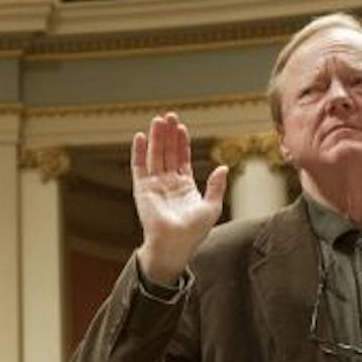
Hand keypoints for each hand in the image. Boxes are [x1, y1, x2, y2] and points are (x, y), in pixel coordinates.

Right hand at [131, 114, 228, 285]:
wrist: (175, 245)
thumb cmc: (194, 232)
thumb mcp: (212, 207)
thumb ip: (216, 186)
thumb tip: (223, 167)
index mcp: (184, 186)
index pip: (181, 158)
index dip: (181, 142)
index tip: (181, 127)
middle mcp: (167, 183)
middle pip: (167, 152)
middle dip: (168, 134)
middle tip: (168, 115)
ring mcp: (154, 185)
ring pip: (155, 155)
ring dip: (155, 138)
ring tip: (157, 120)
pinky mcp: (142, 189)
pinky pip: (139, 167)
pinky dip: (138, 152)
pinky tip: (140, 137)